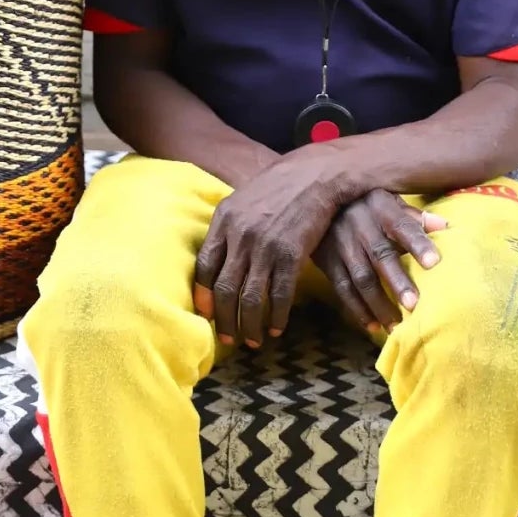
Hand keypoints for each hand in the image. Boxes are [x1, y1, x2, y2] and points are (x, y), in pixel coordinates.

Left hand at [192, 148, 337, 348]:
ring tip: (252, 341)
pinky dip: (277, 316)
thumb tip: (216, 262)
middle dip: (224, 320)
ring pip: (250, 298)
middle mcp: (240, 235)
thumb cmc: (277, 187)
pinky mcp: (291, 255)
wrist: (314, 175)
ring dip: (249, 325)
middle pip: (224, 288)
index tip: (206, 315)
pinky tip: (277, 328)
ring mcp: (265, 246)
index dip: (203, 296)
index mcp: (223, 220)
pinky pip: (280, 295)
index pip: (204, 266)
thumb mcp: (243, 200)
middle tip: (227, 340)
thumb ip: (227, 229)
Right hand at [311, 190, 447, 337]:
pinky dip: (357, 308)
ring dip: (378, 303)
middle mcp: (360, 225)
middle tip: (414, 305)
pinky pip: (342, 288)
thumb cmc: (365, 203)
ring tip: (396, 326)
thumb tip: (444, 226)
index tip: (434, 263)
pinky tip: (373, 326)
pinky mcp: (327, 261)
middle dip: (397, 281)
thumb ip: (413, 215)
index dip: (417, 243)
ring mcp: (341, 244)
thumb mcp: (387, 199)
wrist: (316, 201)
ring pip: (360, 277)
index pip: (402, 225)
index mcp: (380, 207)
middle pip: (380, 255)